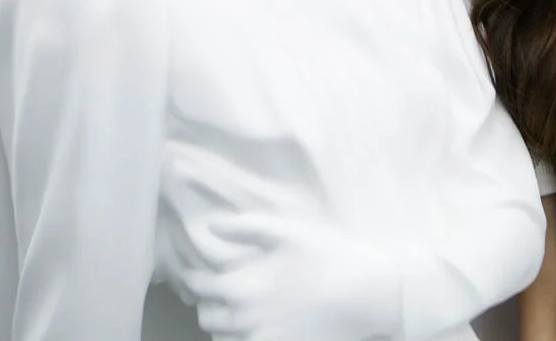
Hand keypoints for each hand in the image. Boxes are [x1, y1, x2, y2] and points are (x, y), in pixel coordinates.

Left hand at [183, 213, 399, 340]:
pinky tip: (253, 327)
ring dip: (221, 324)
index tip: (194, 271)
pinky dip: (240, 339)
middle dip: (206, 302)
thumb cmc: (324, 257)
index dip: (192, 277)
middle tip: (216, 290)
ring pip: (221, 339)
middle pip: (206, 317)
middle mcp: (242, 320)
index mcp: (240, 288)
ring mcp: (260, 340)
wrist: (363, 295)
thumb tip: (210, 226)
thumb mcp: (285, 231)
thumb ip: (244, 227)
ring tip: (233, 310)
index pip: (199, 286)